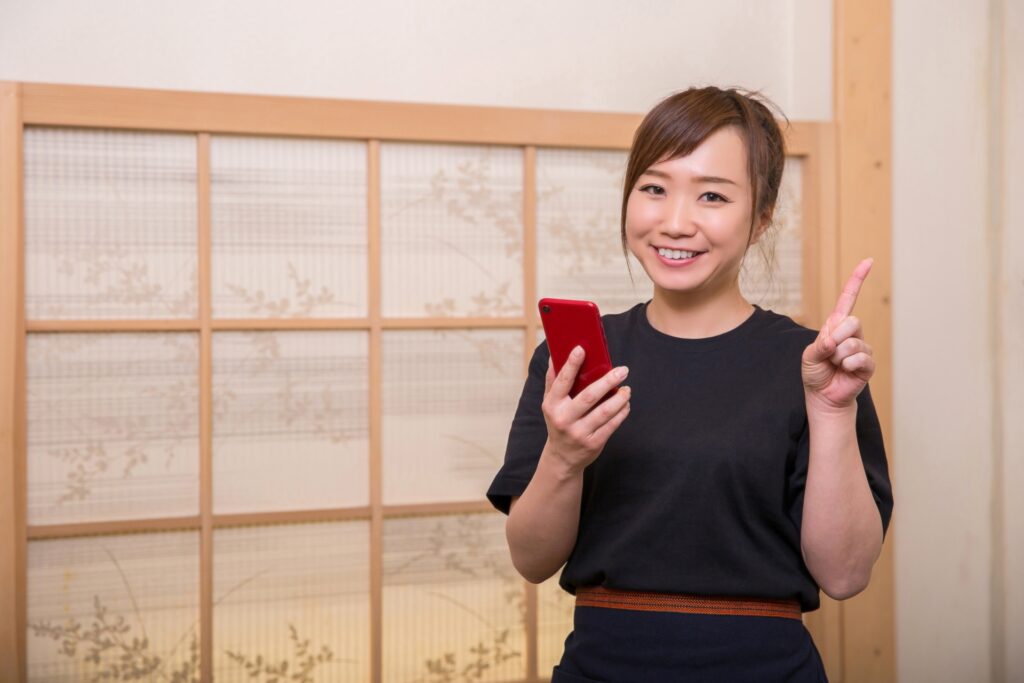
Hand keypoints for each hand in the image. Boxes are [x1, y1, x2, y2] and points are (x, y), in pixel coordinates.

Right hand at [541, 346, 630, 473]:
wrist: (562, 457)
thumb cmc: (558, 422)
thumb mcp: (550, 404)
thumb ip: (553, 381)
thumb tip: (554, 355)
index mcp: (552, 405)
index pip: (562, 381)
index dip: (571, 364)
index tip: (581, 349)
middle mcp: (564, 419)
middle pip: (589, 397)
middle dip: (608, 381)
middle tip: (623, 370)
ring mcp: (579, 433)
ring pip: (604, 412)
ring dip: (620, 398)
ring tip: (627, 389)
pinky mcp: (593, 444)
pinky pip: (612, 425)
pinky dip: (622, 412)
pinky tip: (626, 404)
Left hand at [802, 258, 875, 408]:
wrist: (822, 395)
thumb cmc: (815, 372)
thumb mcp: (809, 356)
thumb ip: (820, 345)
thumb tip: (833, 341)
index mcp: (835, 325)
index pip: (848, 298)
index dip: (857, 280)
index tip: (868, 261)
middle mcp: (851, 333)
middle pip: (852, 321)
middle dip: (836, 338)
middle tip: (829, 353)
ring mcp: (862, 347)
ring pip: (853, 343)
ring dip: (838, 356)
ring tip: (835, 365)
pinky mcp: (868, 363)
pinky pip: (860, 358)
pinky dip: (847, 366)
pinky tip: (845, 371)